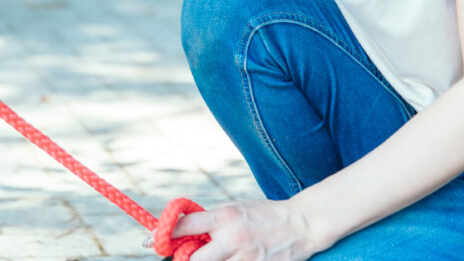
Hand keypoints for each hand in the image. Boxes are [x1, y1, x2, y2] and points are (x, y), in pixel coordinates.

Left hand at [173, 198, 330, 260]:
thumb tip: (186, 230)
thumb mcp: (237, 207)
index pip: (185, 225)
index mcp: (225, 216)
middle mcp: (233, 238)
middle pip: (194, 259)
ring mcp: (247, 257)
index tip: (160, 239)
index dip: (168, 233)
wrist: (302, 224)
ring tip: (216, 255)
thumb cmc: (265, 214)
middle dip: (187, 259)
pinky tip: (233, 260)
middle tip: (185, 256)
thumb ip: (214, 220)